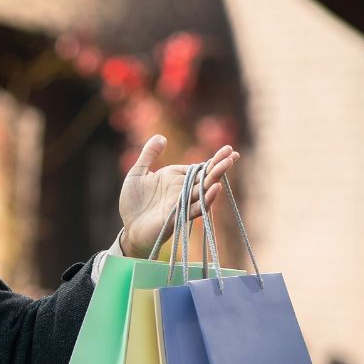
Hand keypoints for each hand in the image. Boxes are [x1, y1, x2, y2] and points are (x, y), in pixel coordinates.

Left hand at [117, 135, 239, 257]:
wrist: (129, 227)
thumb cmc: (133, 202)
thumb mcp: (137, 173)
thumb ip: (148, 155)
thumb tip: (161, 137)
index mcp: (175, 178)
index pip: (198, 167)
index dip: (214, 159)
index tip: (229, 149)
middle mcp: (183, 189)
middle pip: (205, 176)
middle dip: (219, 165)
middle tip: (233, 154)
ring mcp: (182, 203)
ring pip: (204, 189)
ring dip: (216, 177)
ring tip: (227, 164)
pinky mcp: (179, 216)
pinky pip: (197, 207)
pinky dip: (207, 198)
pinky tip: (216, 188)